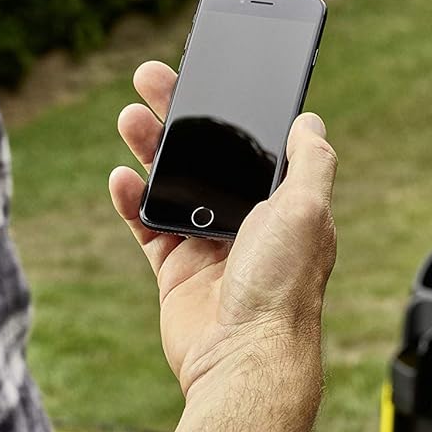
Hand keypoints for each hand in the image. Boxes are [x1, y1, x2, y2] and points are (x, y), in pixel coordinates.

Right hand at [109, 61, 337, 403]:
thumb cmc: (282, 288)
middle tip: (150, 78)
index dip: (227, 108)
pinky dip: (131, 200)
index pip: (250, 143)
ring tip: (129, 117)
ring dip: (149, 149)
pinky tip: (121, 177)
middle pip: (205, 155)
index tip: (204, 73)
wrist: (244, 358)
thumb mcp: (308, 211)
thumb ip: (311, 162)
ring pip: (171, 183)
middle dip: (178, 115)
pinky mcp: (175, 271)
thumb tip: (310, 120)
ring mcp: (208, 246)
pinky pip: (146, 226)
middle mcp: (246, 222)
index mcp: (281, 204)